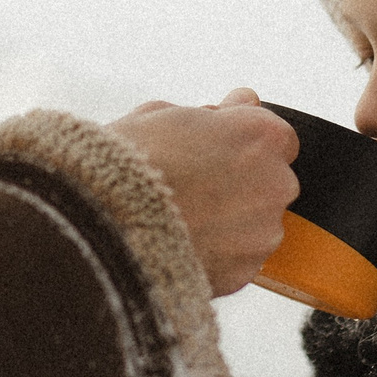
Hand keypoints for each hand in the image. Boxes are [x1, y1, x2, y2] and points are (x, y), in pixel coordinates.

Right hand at [108, 88, 297, 295]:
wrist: (100, 225)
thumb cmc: (127, 162)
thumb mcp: (166, 114)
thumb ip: (215, 113)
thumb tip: (241, 104)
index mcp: (261, 136)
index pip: (275, 136)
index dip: (241, 143)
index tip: (214, 149)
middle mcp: (275, 183)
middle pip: (270, 180)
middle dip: (240, 182)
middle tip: (190, 184)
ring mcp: (264, 232)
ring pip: (255, 223)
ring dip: (230, 220)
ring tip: (180, 218)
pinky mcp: (245, 272)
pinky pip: (238, 258)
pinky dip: (217, 253)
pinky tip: (180, 243)